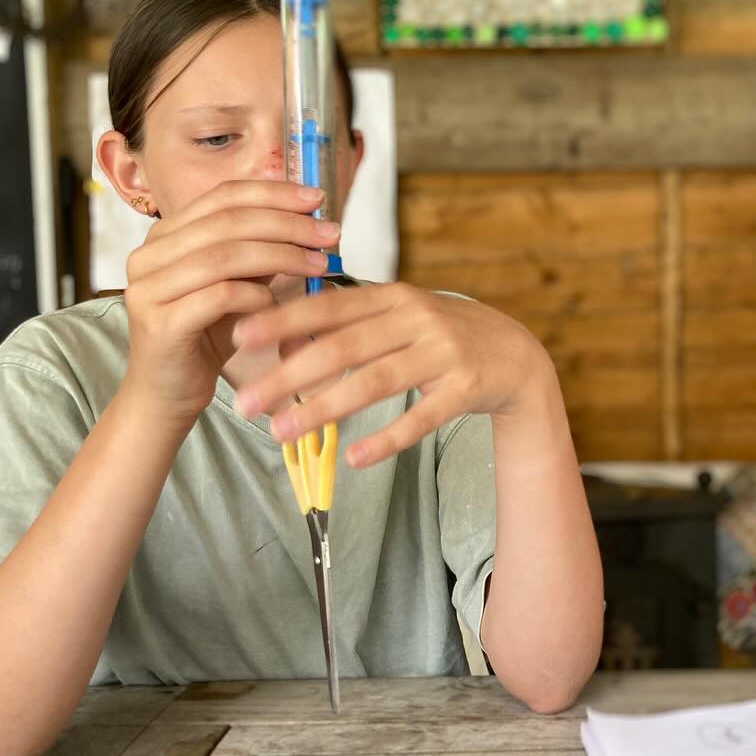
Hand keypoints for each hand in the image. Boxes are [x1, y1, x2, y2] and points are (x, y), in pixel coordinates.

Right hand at [120, 181, 338, 426]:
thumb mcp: (236, 285)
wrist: (167, 395)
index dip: (273, 193)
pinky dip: (256, 295)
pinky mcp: (159, 324)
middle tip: (329, 234)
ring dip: (281, 256)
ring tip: (318, 265)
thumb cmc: (206, 337)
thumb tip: (307, 221)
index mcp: (165, 235)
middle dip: (287, 224)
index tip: (317, 199)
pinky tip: (277, 303)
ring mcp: (148, 288)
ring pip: (224, 256)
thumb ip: (258, 254)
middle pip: (227, 222)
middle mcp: (148, 254)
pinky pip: (219, 296)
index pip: (222, 196)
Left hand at [231, 283, 551, 467]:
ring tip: (282, 431)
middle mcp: (417, 319)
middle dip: (290, 373)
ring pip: (376, 381)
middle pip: (344, 346)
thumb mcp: (399, 317)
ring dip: (325, 406)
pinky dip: (387, 438)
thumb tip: (280, 336)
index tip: (239, 335)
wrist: (516, 354)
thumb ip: (348, 322)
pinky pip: (422, 417)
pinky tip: (354, 458)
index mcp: (393, 297)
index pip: (329, 306)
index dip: (283, 319)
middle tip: (246, 401)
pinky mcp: (466, 387)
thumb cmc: (441, 336)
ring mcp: (444, 352)